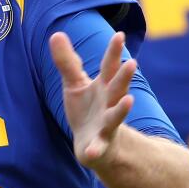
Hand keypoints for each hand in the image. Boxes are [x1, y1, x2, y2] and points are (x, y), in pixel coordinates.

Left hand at [49, 30, 136, 167]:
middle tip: (133, 62)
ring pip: (116, 116)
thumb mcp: (74, 84)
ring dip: (122, 109)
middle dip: (125, 76)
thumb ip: (67, 61)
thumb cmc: (86, 109)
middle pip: (117, 88)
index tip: (119, 35)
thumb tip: (56, 34)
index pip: (109, 66)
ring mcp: (106, 125)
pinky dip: (96, 150)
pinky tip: (91, 153)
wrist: (93, 145)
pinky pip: (98, 148)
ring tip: (129, 100)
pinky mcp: (98, 145)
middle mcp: (109, 103)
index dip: (114, 51)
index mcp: (103, 86)